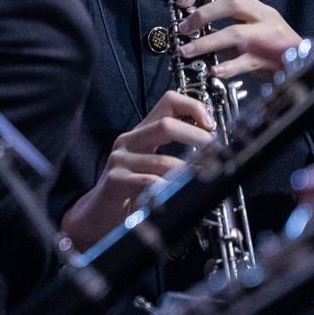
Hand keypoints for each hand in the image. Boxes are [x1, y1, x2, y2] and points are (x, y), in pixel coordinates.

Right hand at [61, 91, 216, 248]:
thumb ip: (174, 155)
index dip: (192, 106)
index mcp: (142, 132)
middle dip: (196, 137)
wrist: (99, 212)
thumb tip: (212, 152)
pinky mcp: (115, 180)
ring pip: (162, 161)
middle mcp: (130, 141)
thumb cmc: (131, 189)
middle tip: (213, 151)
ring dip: (187, 174)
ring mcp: (121, 160)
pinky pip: (149, 182)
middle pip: (165, 125)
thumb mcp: (153, 166)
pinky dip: (167, 190)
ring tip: (199, 183)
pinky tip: (173, 196)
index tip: (210, 124)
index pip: (168, 102)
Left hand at [173, 0, 302, 80]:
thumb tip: (189, 30)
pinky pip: (246, 61)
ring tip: (187, 51)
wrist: (305, 64)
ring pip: (236, 33)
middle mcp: (261, 16)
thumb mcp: (247, 29)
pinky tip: (214, 71)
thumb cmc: (272, 46)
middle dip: (202, 14)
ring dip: (207, 42)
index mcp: (251, 4)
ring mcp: (268, 37)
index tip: (181, 1)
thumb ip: (221, 27)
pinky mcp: (270, 59)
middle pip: (231, 3)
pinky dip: (228, 67)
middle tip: (183, 29)